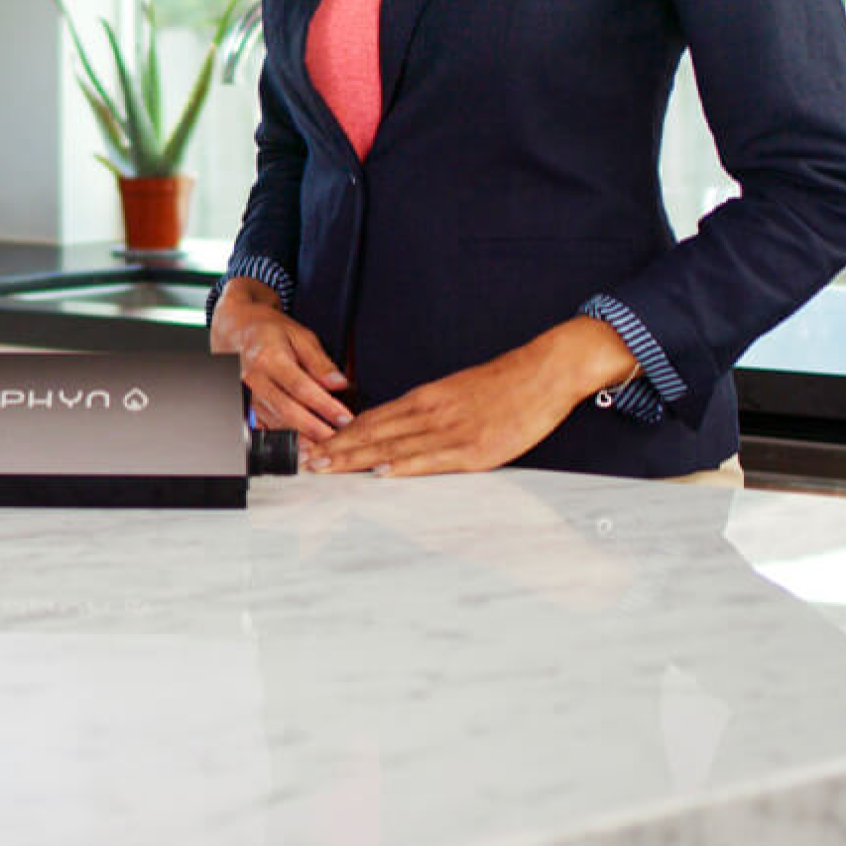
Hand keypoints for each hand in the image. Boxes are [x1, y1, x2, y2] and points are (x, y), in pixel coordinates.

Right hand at [209, 276, 352, 442]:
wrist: (236, 329)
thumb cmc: (270, 331)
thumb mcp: (299, 336)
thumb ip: (319, 362)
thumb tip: (339, 383)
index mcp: (269, 356)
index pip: (301, 387)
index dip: (325, 405)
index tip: (345, 418)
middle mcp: (254, 378)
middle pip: (286, 410)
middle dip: (315, 429)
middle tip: (339, 439)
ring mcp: (247, 394)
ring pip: (275, 422)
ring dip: (302, 438)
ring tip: (325, 447)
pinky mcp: (245, 405)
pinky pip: (264, 427)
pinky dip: (283, 439)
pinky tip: (300, 447)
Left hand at [306, 317, 637, 475]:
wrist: (543, 372)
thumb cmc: (502, 385)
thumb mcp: (455, 393)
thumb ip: (425, 411)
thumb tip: (396, 430)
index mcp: (425, 398)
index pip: (371, 418)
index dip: (339, 434)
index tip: (311, 445)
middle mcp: (430, 412)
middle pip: (373, 432)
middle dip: (336, 448)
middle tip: (303, 461)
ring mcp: (451, 430)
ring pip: (394, 446)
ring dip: (356, 459)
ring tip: (326, 468)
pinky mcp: (476, 448)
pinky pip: (433, 459)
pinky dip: (405, 466)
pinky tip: (382, 472)